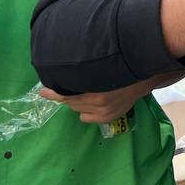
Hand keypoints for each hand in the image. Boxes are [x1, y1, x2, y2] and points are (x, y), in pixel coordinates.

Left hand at [38, 79, 154, 124]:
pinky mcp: (107, 118)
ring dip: (77, 101)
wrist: (142, 78)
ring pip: (76, 108)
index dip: (53, 92)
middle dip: (69, 93)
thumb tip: (61, 75)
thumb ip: (82, 71)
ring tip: (88, 92)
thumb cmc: (119, 69)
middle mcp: (98, 99)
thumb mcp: (100, 67)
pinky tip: (93, 104)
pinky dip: (85, 111)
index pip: (66, 93)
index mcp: (95, 85)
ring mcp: (103, 110)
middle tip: (75, 86)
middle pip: (70, 100)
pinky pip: (84, 117)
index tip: (42, 91)